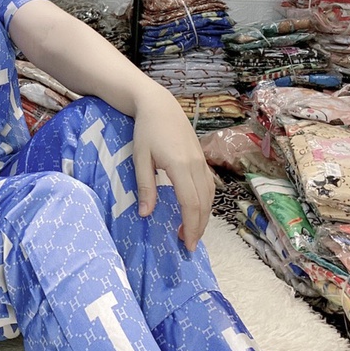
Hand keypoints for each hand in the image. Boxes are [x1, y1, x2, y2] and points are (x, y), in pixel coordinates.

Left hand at [131, 88, 214, 250]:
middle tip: (188, 245)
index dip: (191, 226)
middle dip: (198, 227)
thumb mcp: (139, 158)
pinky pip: (208, 186)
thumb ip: (144, 186)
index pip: (190, 203)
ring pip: (209, 195)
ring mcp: (201, 161)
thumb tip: (145, 214)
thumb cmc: (146, 131)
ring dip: (203, 216)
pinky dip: (205, 202)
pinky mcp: (201, 158)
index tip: (187, 244)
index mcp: (179, 166)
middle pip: (204, 203)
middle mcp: (195, 165)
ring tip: (190, 231)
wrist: (159, 105)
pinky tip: (196, 210)